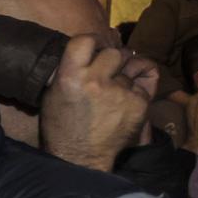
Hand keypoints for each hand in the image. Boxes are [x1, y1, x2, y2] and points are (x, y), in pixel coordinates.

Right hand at [39, 34, 151, 169]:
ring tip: (115, 92)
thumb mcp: (54, 93)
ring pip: (131, 69)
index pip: (85, 40)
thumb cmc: (62, 125)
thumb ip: (70, 69)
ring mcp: (120, 92)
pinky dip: (136, 92)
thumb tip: (90, 51)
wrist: (80, 157)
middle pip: (114, 53)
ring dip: (125, 76)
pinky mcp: (139, 104)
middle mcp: (96, 81)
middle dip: (112, 60)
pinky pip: (143, 86)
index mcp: (70, 76)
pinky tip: (125, 104)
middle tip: (107, 72)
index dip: (93, 40)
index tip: (95, 47)